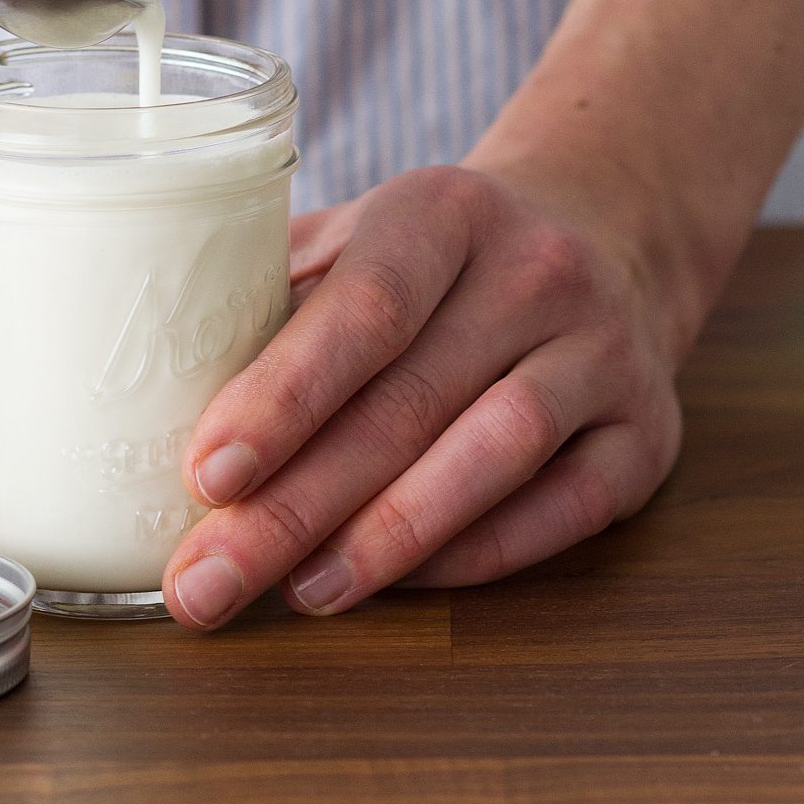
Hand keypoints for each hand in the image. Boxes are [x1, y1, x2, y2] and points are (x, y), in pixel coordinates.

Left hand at [161, 164, 689, 628]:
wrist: (600, 230)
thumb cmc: (435, 253)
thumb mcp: (358, 234)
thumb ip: (277, 295)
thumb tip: (155, 388)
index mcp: (440, 210)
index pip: (361, 308)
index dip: (282, 397)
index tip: (205, 475)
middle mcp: (534, 272)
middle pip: (407, 403)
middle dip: (295, 507)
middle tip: (207, 581)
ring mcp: (603, 350)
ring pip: (493, 458)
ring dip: (387, 540)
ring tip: (297, 593)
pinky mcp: (648, 431)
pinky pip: (563, 509)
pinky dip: (476, 553)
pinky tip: (397, 582)